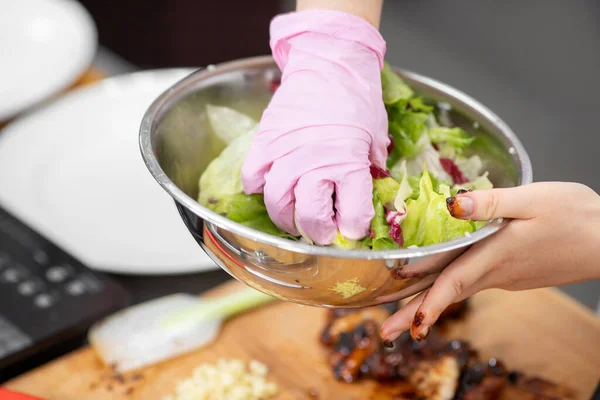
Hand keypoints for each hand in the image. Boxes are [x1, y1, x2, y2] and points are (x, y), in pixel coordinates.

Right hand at [241, 10, 388, 244]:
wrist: (329, 61)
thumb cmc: (356, 95)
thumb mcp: (377, 133)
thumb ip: (370, 163)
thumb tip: (368, 185)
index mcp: (348, 163)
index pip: (352, 215)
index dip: (354, 229)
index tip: (352, 231)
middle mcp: (315, 164)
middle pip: (310, 217)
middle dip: (318, 233)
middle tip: (321, 233)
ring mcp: (285, 154)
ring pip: (276, 204)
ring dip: (285, 219)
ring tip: (293, 220)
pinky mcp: (265, 142)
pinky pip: (252, 176)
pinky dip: (257, 187)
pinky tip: (268, 187)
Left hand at [381, 182, 599, 341]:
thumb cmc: (574, 214)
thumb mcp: (532, 199)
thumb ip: (490, 203)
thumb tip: (450, 204)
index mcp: (495, 253)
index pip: (452, 281)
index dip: (426, 301)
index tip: (405, 322)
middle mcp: (495, 271)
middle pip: (446, 294)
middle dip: (414, 314)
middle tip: (384, 333)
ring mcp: (503, 276)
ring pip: (457, 291)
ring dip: (426, 305)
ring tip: (403, 320)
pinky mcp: (510, 274)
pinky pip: (470, 283)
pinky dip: (447, 291)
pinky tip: (436, 287)